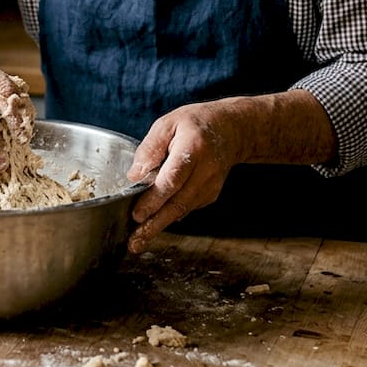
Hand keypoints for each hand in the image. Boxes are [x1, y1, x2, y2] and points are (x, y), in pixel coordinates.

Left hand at [122, 90, 337, 252]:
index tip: (137, 215)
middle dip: (154, 225)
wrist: (232, 131)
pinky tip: (153, 224)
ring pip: (181, 211)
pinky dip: (168, 217)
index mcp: (193, 149)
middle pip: (177, 203)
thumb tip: (134, 176)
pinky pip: (185, 209)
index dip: (155, 199)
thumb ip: (150, 148)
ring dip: (158, 227)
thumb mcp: (169, 124)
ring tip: (137, 241)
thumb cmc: (195, 124)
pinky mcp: (210, 196)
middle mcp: (205, 171)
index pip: (173, 179)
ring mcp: (210, 186)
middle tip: (135, 242)